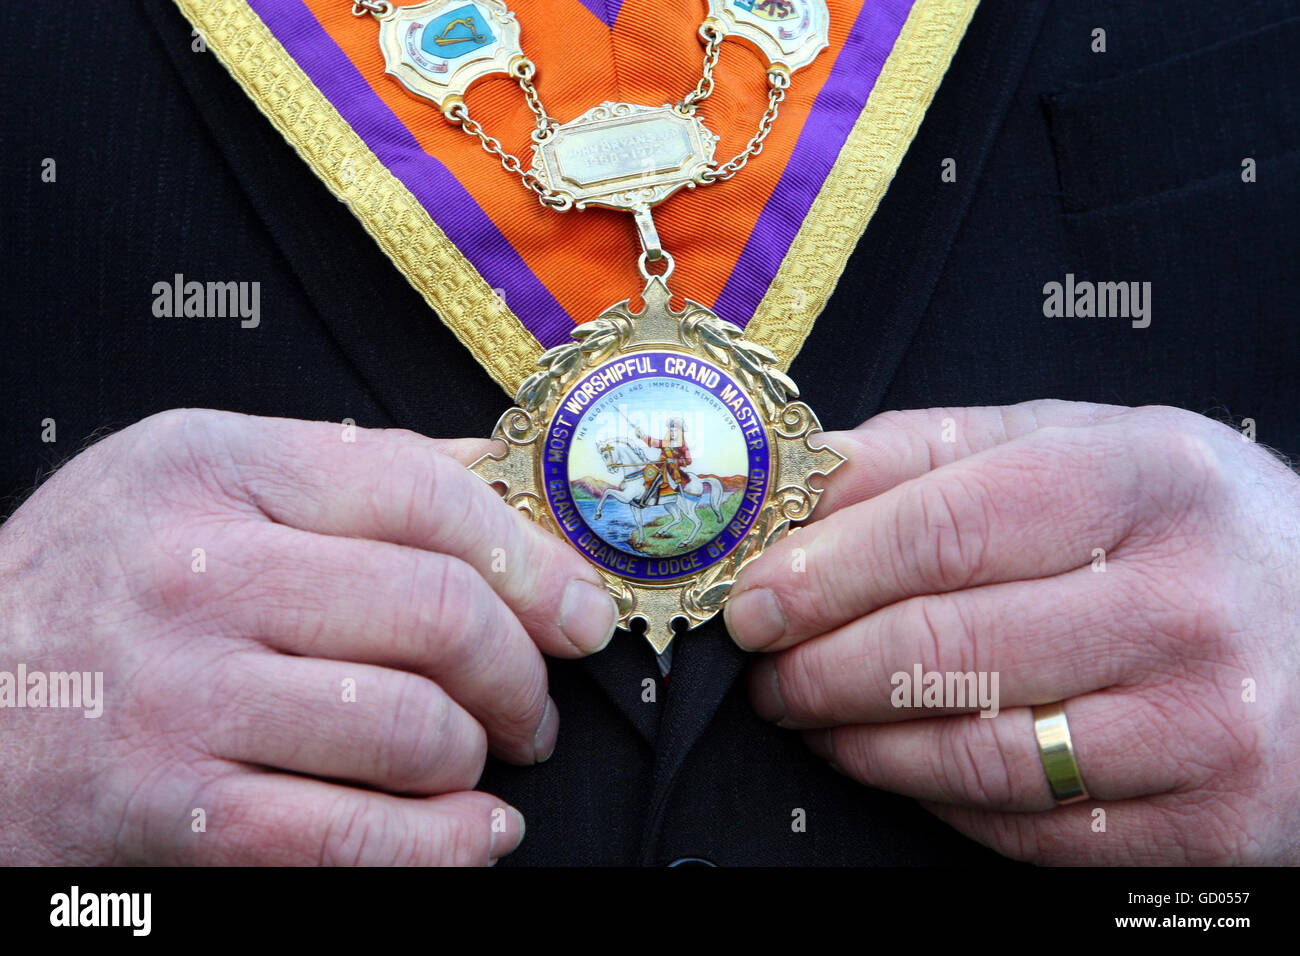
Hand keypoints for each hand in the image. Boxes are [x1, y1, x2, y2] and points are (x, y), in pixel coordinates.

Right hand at [0, 409, 616, 864]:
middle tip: (537, 697)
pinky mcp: (175, 812)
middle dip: (524, 669)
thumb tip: (496, 470)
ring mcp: (183, 698)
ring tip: (484, 755)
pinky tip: (473, 832)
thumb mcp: (195, 473)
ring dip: (482, 754)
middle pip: (438, 611)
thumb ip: (351, 464)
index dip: (531, 556)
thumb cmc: (95, 579)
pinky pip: (352, 839)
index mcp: (217, 468)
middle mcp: (199, 574)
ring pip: (411, 727)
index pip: (423, 492)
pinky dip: (443, 845)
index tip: (579, 605)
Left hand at [726, 401, 1299, 863]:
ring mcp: (1207, 725)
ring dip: (857, 740)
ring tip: (809, 711)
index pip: (946, 528)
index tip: (754, 594)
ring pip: (977, 753)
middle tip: (766, 662)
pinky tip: (894, 760)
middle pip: (948, 647)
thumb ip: (938, 450)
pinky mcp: (1212, 823)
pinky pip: (1029, 828)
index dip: (826, 569)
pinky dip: (934, 797)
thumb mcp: (1084, 444)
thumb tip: (801, 481)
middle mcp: (1187, 603)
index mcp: (1149, 479)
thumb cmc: (1186, 525)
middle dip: (818, 664)